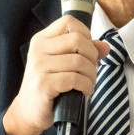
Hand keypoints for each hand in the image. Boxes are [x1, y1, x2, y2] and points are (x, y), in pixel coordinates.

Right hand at [3, 16, 108, 134]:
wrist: (28, 111)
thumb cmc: (48, 86)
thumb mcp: (63, 64)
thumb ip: (83, 52)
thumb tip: (105, 47)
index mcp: (42, 40)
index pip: (69, 22)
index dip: (86, 34)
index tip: (88, 50)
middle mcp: (38, 50)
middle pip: (77, 40)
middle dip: (92, 56)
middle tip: (91, 70)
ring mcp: (39, 66)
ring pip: (79, 61)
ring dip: (91, 74)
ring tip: (89, 82)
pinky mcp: (43, 84)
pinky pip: (74, 79)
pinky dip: (86, 85)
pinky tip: (85, 91)